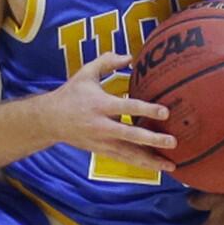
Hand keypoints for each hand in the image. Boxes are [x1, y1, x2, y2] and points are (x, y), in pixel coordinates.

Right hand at [47, 52, 175, 171]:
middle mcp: (102, 126)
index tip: (165, 111)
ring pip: (129, 153)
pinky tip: (157, 167)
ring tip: (171, 164)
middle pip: (131, 135)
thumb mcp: (86, 73)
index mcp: (100, 105)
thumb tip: (130, 56)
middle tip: (173, 142)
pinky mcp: (102, 151)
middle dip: (152, 140)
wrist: (50, 120)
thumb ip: (107, 62)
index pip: (128, 107)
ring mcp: (102, 141)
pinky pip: (124, 159)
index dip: (147, 109)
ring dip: (151, 160)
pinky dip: (141, 164)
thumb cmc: (71, 94)